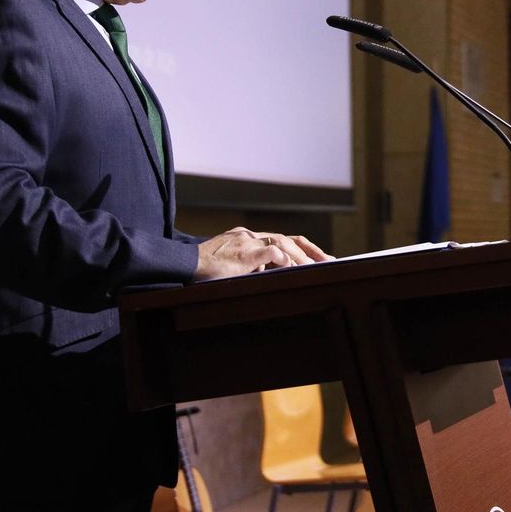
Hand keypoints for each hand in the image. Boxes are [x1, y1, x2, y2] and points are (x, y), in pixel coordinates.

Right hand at [194, 227, 331, 279]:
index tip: (320, 258)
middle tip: (330, 263)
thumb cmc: (204, 269)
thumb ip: (251, 267)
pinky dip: (282, 258)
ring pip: (281, 243)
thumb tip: (275, 275)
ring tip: (316, 268)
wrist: (181, 265)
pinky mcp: (240, 254)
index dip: (303, 248)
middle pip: (287, 239)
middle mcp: (249, 236)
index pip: (282, 239)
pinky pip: (267, 253)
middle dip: (310, 252)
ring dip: (300, 257)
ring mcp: (245, 243)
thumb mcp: (231, 266)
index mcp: (248, 238)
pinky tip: (293, 267)